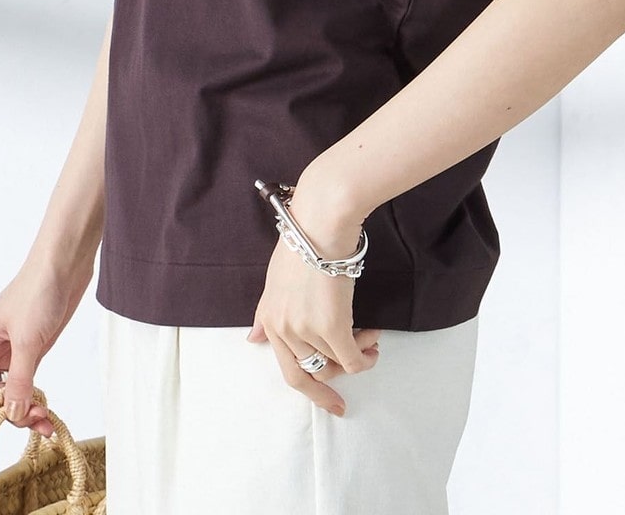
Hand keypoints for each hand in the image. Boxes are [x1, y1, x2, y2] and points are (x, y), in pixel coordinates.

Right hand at [0, 254, 93, 441]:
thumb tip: (12, 415)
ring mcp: (13, 348)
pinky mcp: (33, 346)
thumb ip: (19, 381)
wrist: (65, 263)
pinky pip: (28, 379)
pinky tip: (45, 406)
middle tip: (33, 423)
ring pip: (11, 389)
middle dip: (8, 413)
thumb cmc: (39, 290)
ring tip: (45, 419)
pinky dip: (34, 395)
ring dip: (24, 407)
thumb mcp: (27, 340)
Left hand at [246, 188, 381, 416]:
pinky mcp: (332, 327)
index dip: (312, 390)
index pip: (287, 370)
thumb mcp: (274, 280)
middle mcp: (284, 330)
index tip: (331, 402)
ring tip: (369, 336)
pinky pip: (353, 359)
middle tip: (356, 375)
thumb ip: (264, 313)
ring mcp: (307, 331)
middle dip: (334, 384)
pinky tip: (373, 340)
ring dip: (358, 355)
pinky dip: (366, 356)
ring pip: (336, 364)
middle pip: (310, 376)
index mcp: (269, 319)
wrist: (321, 222)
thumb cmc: (302, 241)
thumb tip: (251, 339)